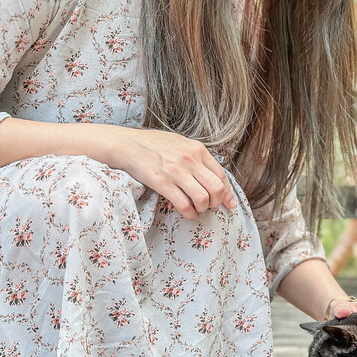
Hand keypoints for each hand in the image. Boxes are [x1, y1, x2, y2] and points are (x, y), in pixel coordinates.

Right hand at [108, 127, 236, 218]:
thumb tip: (210, 175)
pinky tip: (187, 213)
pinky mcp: (162, 182)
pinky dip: (189, 213)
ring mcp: (176, 171)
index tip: (229, 204)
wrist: (127, 144)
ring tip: (196, 209)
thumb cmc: (153, 144)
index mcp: (197, 149)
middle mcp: (190, 160)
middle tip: (210, 206)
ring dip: (202, 208)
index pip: (221, 175)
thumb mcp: (180, 143)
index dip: (228, 193)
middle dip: (217, 202)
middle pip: (217, 188)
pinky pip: (183, 204)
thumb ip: (196, 157)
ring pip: (203, 198)